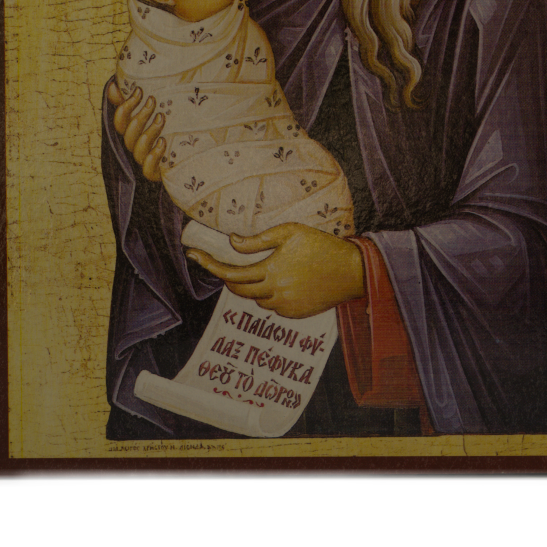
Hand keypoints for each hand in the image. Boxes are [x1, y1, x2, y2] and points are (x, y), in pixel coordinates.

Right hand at [107, 79, 165, 181]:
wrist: (193, 153)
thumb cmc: (171, 125)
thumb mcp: (155, 110)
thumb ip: (134, 99)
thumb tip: (114, 86)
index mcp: (132, 131)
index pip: (120, 120)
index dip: (126, 106)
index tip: (139, 90)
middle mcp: (136, 146)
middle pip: (129, 134)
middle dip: (140, 115)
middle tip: (153, 101)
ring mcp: (146, 160)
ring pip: (138, 150)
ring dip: (149, 132)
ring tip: (162, 118)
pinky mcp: (158, 173)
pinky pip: (148, 170)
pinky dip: (154, 156)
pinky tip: (163, 143)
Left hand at [188, 224, 365, 318]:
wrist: (352, 271)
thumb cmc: (322, 245)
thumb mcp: (290, 232)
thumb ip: (258, 240)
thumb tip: (232, 242)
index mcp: (271, 270)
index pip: (231, 273)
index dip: (209, 265)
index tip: (193, 256)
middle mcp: (275, 292)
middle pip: (239, 290)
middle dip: (229, 278)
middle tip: (226, 264)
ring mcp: (285, 306)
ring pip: (256, 299)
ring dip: (253, 287)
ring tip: (270, 268)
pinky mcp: (294, 314)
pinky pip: (272, 306)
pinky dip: (271, 295)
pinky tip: (287, 280)